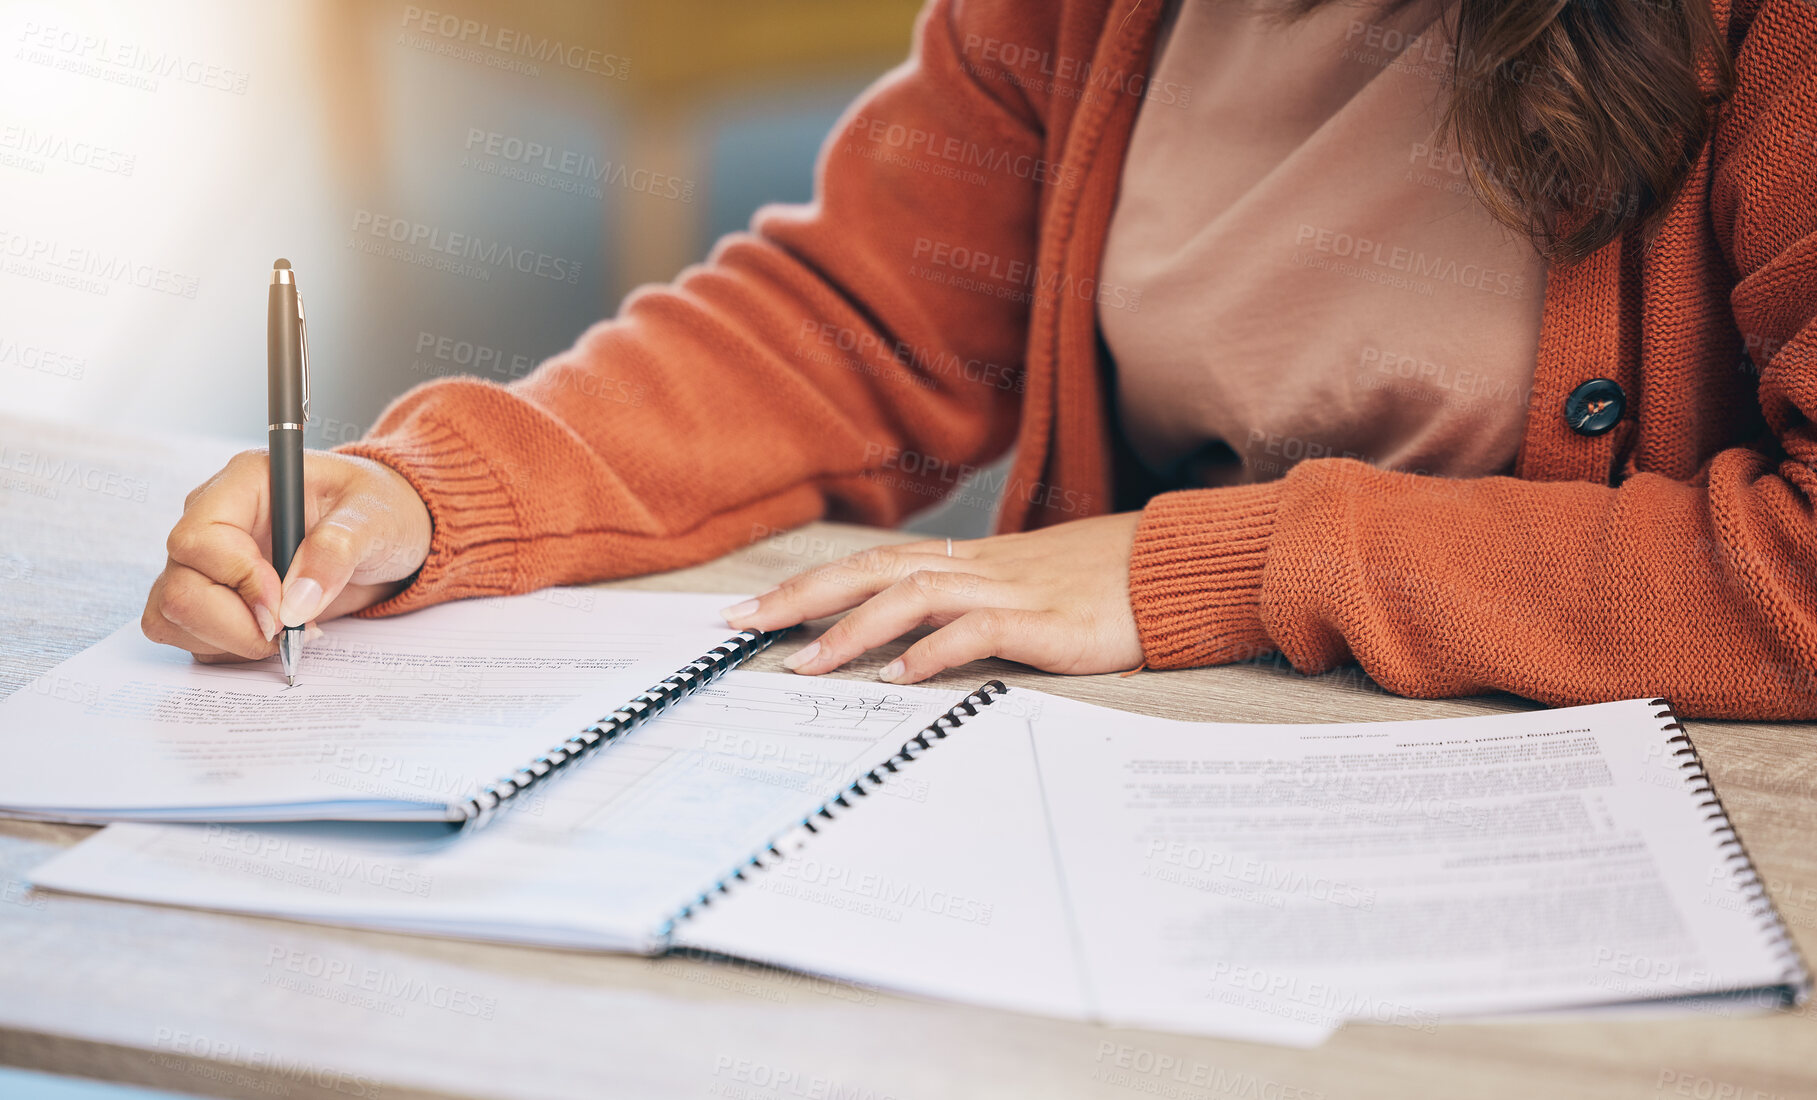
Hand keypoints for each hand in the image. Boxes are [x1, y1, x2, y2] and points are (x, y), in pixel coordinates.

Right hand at [142, 450, 431, 661]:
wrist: (388, 533)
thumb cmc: (381, 509)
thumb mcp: (376, 519)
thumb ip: (337, 550)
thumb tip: (295, 603)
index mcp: (244, 484)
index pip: (198, 540)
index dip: (238, 583)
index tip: (285, 609)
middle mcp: (212, 521)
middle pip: (178, 589)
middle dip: (234, 625)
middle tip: (291, 631)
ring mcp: (208, 563)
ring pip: (176, 619)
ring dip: (234, 641)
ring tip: (295, 630)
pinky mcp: (215, 597)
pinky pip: (195, 638)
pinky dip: (234, 650)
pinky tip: (281, 635)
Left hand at [722, 512, 1145, 683]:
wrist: (1181, 568)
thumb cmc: (1109, 584)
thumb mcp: (1034, 591)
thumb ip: (979, 608)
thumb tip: (919, 642)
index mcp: (973, 563)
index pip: (874, 565)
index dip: (811, 584)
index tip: (755, 610)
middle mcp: (981, 569)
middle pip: (873, 570)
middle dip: (802, 597)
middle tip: (742, 625)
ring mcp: (1012, 591)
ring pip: (912, 596)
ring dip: (852, 629)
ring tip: (807, 663)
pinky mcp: (1046, 621)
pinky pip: (977, 630)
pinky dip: (931, 652)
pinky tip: (898, 678)